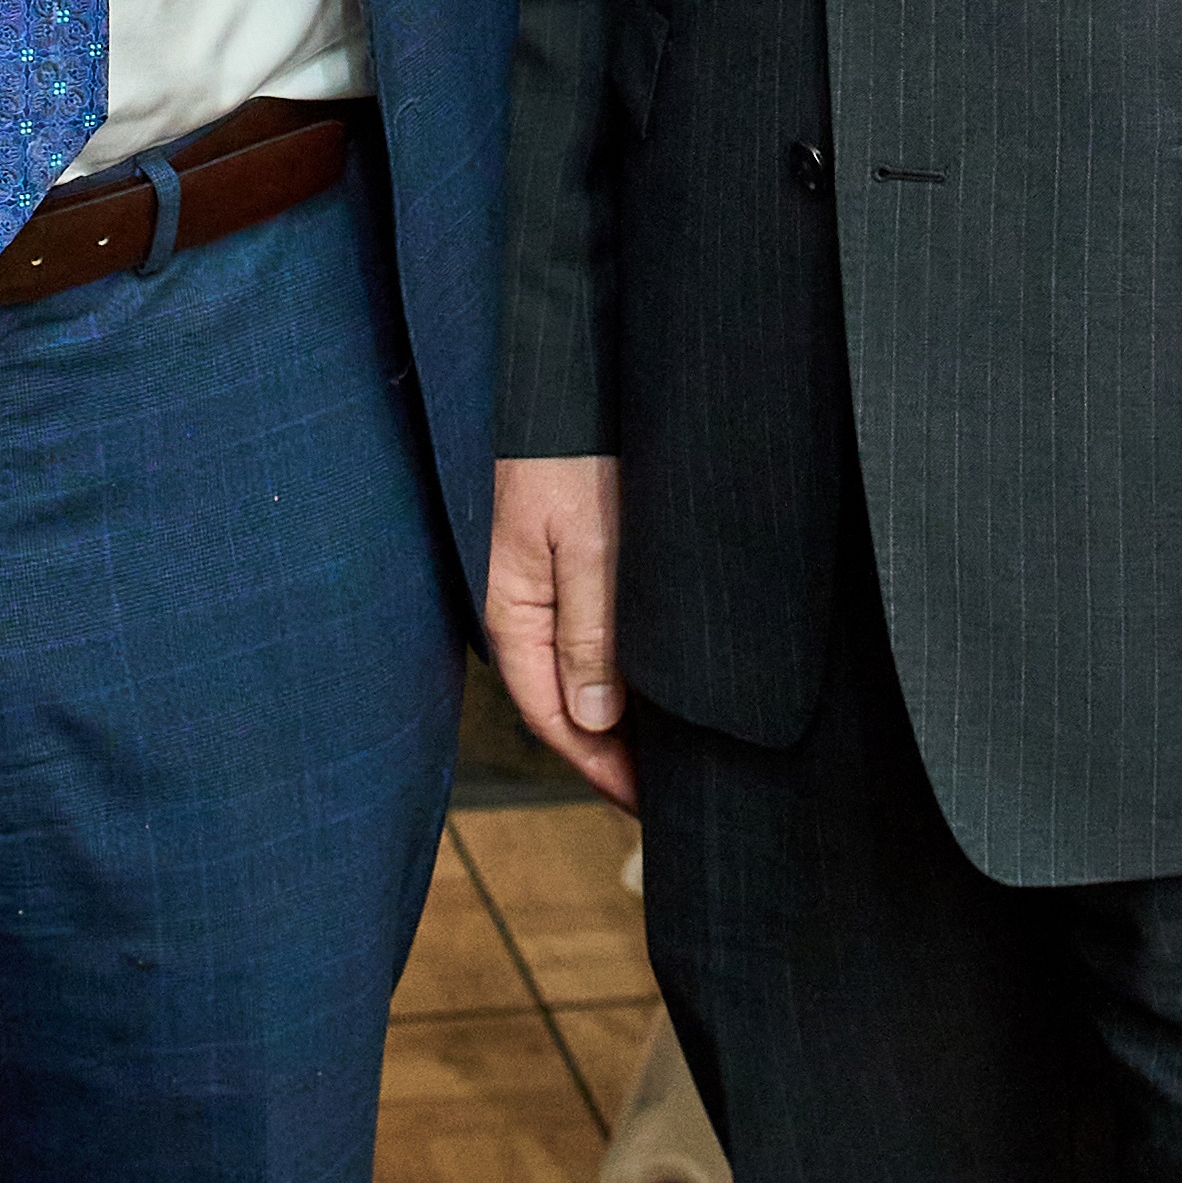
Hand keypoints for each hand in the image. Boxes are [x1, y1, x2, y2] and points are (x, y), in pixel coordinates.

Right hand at [485, 456, 635, 809]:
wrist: (571, 378)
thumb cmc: (575, 454)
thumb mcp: (591, 545)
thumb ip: (591, 633)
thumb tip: (596, 720)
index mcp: (512, 613)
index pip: (551, 716)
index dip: (598, 767)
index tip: (644, 803)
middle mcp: (520, 609)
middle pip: (563, 704)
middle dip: (609, 754)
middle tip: (667, 794)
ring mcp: (540, 588)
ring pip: (578, 674)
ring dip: (618, 718)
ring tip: (669, 754)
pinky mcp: (564, 565)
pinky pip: (587, 638)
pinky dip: (619, 673)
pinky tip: (653, 687)